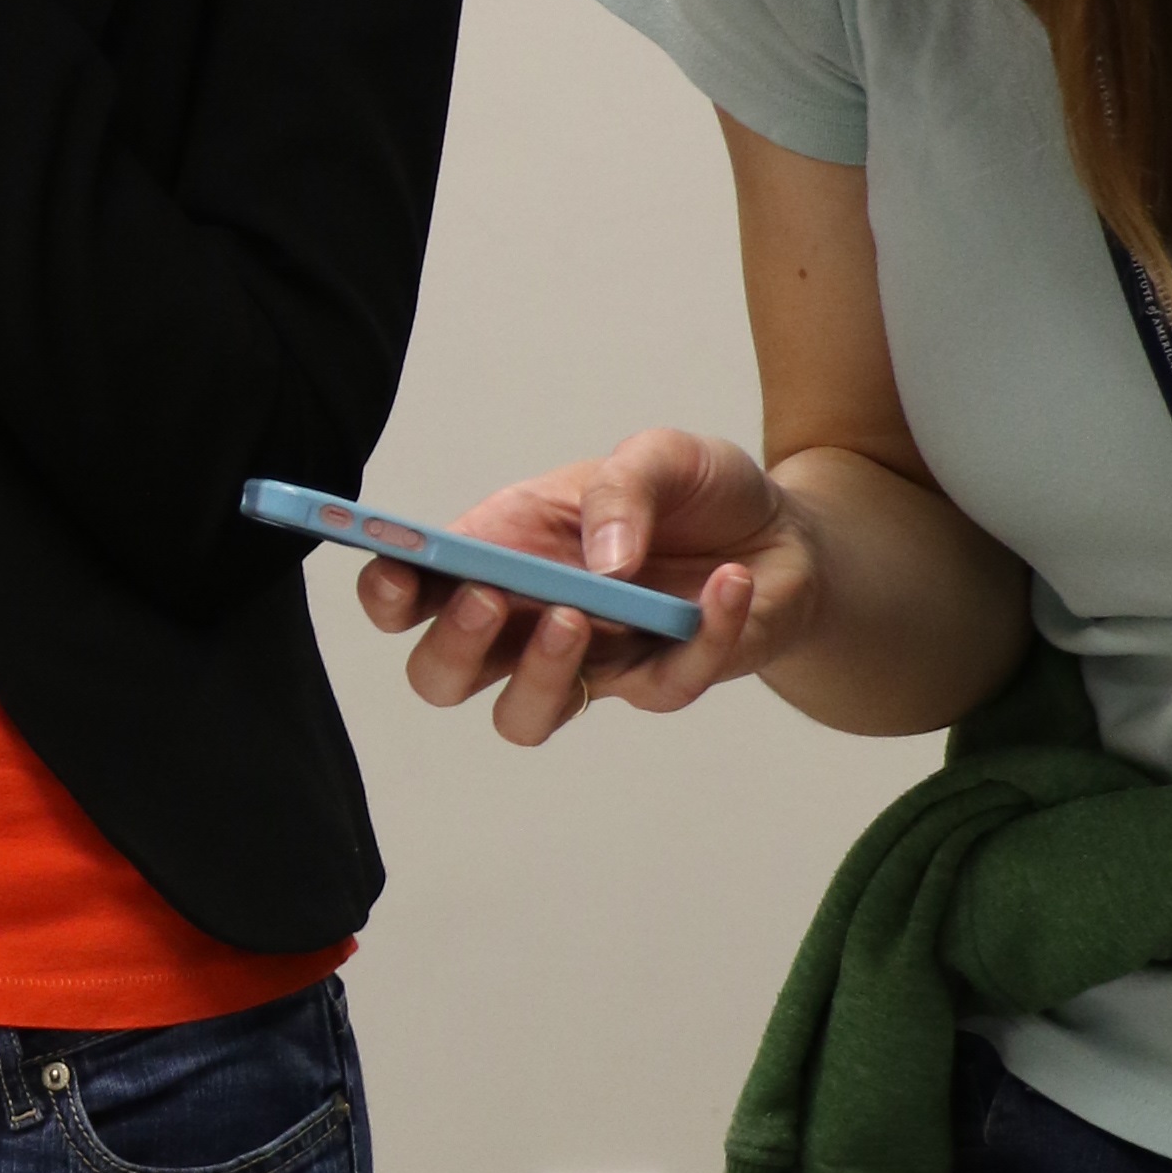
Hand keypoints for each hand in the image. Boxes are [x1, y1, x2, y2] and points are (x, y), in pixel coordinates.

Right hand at [351, 429, 814, 741]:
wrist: (785, 532)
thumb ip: (622, 487)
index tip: (391, 570)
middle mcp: (526, 622)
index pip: (412, 593)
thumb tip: (605, 561)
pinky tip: (726, 583)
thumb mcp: (659, 455)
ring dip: (538, 676)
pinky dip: (699, 636)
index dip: (386, 592)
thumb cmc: (695, 494)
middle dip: (450, 646)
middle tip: (489, 599)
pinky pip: (662, 688)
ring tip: (578, 615)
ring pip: (521, 716)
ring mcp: (589, 663)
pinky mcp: (661, 684)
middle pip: (441, 676)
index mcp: (500, 554)